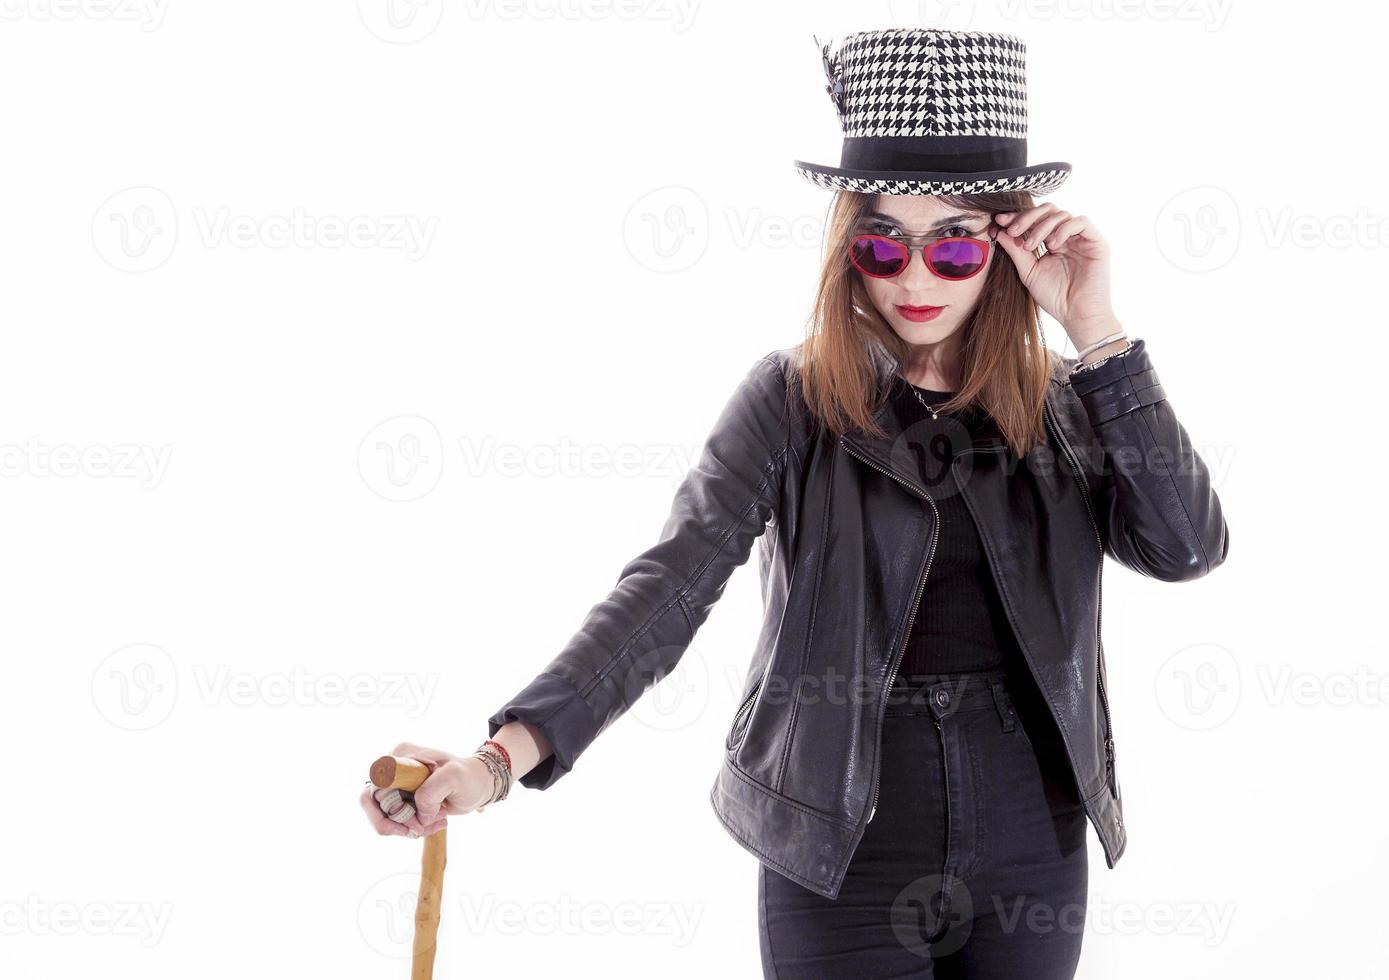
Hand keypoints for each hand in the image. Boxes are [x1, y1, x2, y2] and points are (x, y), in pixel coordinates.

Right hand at [358, 742, 495, 838]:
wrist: (479, 783)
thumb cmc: (469, 775)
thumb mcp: (454, 776)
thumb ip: (432, 790)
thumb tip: (417, 812)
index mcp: (400, 757)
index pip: (376, 786)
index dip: (388, 810)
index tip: (413, 820)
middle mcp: (393, 770)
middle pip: (375, 805)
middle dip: (396, 824)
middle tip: (421, 829)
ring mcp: (396, 786)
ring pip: (384, 817)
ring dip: (408, 828)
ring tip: (438, 822)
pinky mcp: (403, 800)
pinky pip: (396, 821)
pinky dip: (415, 828)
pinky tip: (439, 822)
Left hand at [993, 204, 1119, 346]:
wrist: (1076, 315)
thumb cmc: (1055, 297)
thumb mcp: (1029, 272)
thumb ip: (1016, 251)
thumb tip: (999, 231)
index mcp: (1052, 242)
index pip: (1035, 220)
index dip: (1017, 217)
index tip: (999, 222)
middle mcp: (1068, 237)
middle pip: (1048, 211)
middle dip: (1027, 217)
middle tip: (1013, 230)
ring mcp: (1082, 238)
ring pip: (1062, 214)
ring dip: (1042, 226)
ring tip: (1031, 246)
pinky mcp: (1097, 242)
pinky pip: (1081, 222)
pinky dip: (1063, 229)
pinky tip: (1052, 245)